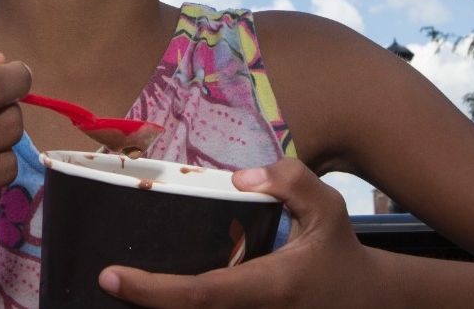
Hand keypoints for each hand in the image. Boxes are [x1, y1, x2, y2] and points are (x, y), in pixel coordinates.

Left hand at [98, 158, 382, 308]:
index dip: (150, 290)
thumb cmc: (340, 253)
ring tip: (122, 289)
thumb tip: (239, 178)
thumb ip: (289, 180)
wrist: (367, 304)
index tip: (110, 276)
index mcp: (268, 287)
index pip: (198, 294)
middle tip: (106, 281)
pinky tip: (157, 294)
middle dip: (142, 305)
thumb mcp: (328, 206)